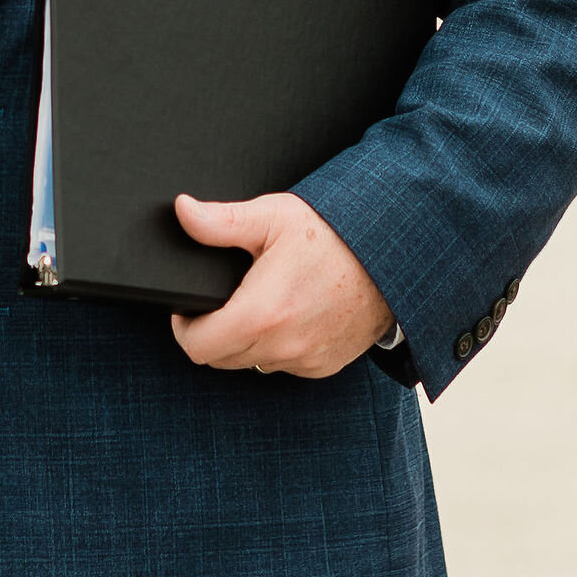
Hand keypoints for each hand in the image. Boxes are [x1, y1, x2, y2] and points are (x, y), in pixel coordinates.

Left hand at [170, 192, 391, 379]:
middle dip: (213, 331)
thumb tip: (183, 212)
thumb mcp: (273, 217)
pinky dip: (278, 346)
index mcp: (262, 313)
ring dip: (246, 341)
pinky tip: (290, 313)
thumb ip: (221, 221)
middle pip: (221, 358)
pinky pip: (284, 364)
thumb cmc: (335, 231)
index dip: (184, 326)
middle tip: (225, 297)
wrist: (393, 252)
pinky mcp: (325, 365)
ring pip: (252, 363)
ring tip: (259, 301)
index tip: (190, 305)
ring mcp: (306, 359)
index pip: (197, 346)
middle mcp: (283, 345)